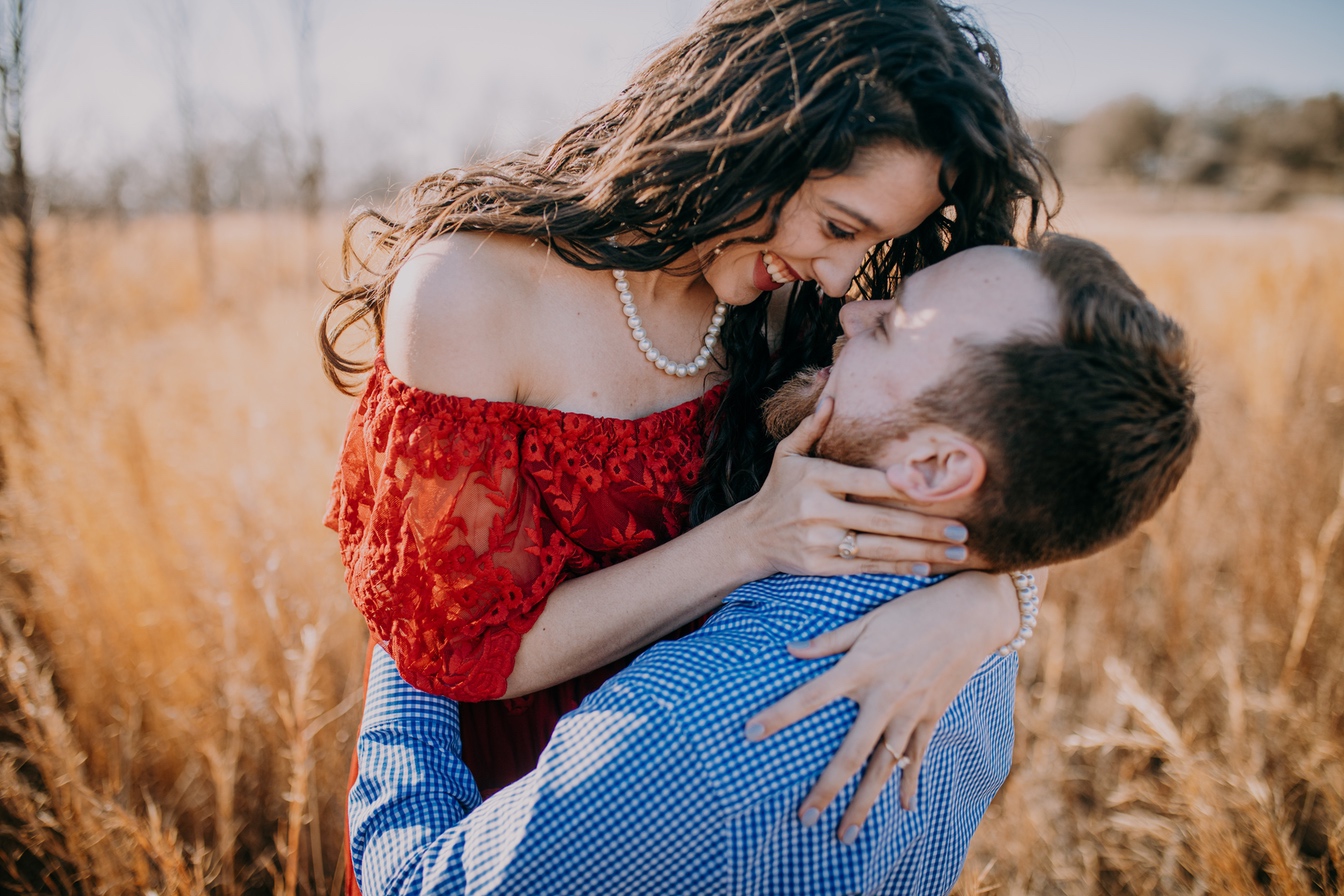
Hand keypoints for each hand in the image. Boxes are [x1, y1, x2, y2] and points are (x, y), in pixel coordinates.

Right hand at [733, 397, 970, 579]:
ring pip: (880, 547)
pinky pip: (866, 566)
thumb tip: (832, 396)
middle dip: (926, 526)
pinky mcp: (820, 566)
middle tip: (963, 529)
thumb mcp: (787, 453)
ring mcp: (819, 541)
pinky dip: (897, 567)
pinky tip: (926, 566)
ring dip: (922, 550)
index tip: (934, 489)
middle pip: (881, 519)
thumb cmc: (778, 489)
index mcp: (816, 478)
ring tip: (956, 551)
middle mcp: (817, 510)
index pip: (867, 482)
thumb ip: (812, 427)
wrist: (750, 536)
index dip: (901, 486)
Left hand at [743, 572, 1022, 841]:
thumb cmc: (913, 611)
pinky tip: (904, 808)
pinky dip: (910, 783)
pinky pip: (918, 756)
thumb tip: (790, 649)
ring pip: (883, 767)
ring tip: (845, 834)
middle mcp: (884, 698)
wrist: (970, 615)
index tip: (750, 733)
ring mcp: (910, 712)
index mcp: (861, 669)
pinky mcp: (932, 716)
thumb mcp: (868, 619)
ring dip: (865, 803)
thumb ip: (829, 640)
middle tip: (804, 818)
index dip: (779, 714)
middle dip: (826, 789)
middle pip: (851, 753)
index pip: (811, 696)